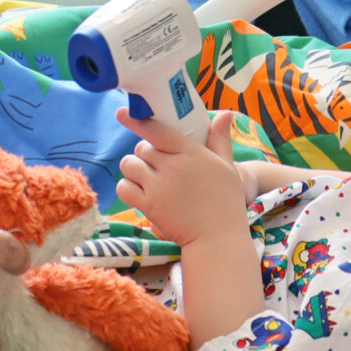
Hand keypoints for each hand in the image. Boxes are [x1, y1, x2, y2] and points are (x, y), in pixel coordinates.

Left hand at [113, 108, 252, 247]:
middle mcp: (173, 166)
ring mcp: (159, 186)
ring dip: (134, 169)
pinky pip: (124, 187)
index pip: (157, 130)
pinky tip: (139, 191)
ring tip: (147, 177)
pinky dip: (127, 187)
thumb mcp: (227, 166)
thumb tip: (225, 113)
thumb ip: (219, 139)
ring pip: (129, 165)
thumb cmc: (225, 201)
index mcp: (191, 152)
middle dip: (145, 153)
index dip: (137, 120)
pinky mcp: (149, 205)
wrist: (217, 238)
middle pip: (141, 148)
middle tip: (156, 163)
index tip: (123, 112)